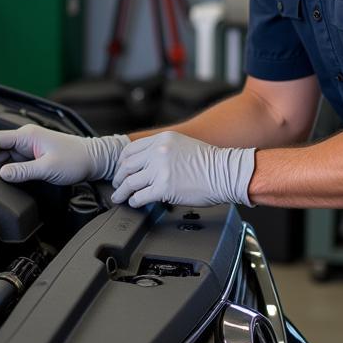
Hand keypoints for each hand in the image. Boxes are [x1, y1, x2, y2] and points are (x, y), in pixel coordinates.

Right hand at [0, 124, 127, 184]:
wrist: (94, 159)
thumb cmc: (75, 159)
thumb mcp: (48, 168)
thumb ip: (23, 171)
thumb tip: (2, 173)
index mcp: (27, 136)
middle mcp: (27, 139)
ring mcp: (30, 147)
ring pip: (4, 154)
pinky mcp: (34, 155)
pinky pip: (14, 160)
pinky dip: (4, 167)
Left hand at [111, 131, 254, 207]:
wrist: (226, 173)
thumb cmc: (211, 162)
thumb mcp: (183, 145)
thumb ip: (164, 150)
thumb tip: (149, 163)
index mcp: (162, 139)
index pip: (131, 149)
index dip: (122, 162)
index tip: (120, 169)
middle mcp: (158, 152)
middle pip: (127, 166)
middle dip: (118, 178)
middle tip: (117, 185)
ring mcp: (159, 170)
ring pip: (130, 182)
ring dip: (122, 192)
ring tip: (120, 197)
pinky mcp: (163, 188)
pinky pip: (140, 196)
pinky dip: (134, 201)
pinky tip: (135, 203)